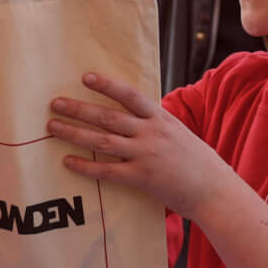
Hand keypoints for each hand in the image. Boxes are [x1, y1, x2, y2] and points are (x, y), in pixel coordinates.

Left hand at [47, 71, 234, 220]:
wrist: (214, 190)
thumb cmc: (197, 161)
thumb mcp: (178, 133)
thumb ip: (155, 122)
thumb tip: (132, 112)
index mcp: (161, 119)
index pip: (130, 95)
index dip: (107, 85)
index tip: (86, 77)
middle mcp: (151, 134)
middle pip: (108, 117)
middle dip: (79, 108)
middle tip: (55, 102)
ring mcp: (145, 156)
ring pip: (102, 141)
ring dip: (74, 133)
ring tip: (53, 127)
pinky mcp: (141, 179)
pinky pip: (107, 171)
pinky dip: (85, 166)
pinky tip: (68, 161)